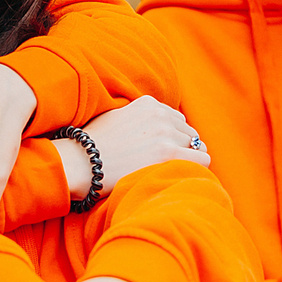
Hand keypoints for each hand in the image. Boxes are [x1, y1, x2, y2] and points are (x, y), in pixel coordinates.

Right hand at [73, 96, 209, 196]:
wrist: (80, 163)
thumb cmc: (92, 147)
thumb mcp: (116, 118)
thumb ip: (138, 118)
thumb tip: (151, 131)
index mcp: (149, 104)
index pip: (177, 120)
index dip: (172, 138)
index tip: (162, 153)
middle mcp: (160, 114)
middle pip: (189, 133)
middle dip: (181, 148)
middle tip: (165, 166)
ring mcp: (165, 133)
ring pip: (196, 147)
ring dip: (187, 160)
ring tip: (167, 173)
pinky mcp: (167, 153)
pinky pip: (202, 160)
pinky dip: (196, 168)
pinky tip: (181, 177)